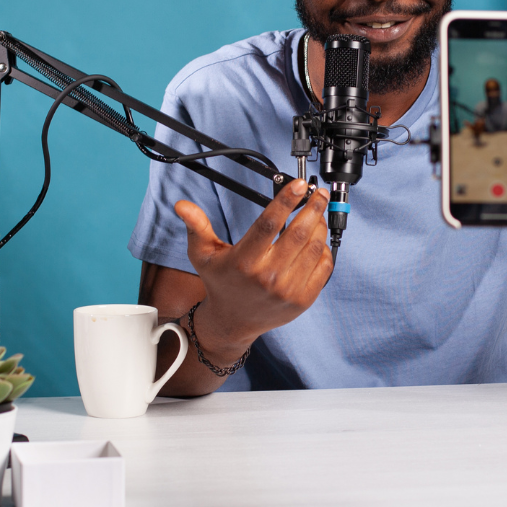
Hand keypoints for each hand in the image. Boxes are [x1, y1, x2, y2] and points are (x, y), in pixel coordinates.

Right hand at [175, 180, 332, 361]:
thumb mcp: (203, 255)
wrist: (233, 321)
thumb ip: (197, 227)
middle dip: (313, 207)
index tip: (299, 185)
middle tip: (318, 194)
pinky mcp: (303, 299)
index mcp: (244, 260)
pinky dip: (324, 249)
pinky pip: (323, 267)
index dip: (286, 200)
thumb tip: (182, 206)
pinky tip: (318, 239)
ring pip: (314, 247)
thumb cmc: (220, 283)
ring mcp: (288, 289)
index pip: (269, 223)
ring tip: (317, 213)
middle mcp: (267, 276)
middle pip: (299, 232)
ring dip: (319, 225)